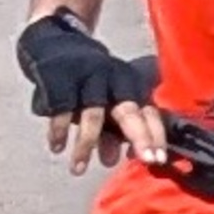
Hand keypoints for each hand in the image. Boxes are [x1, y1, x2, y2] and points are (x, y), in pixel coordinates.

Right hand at [15, 12, 163, 176]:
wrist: (55, 43)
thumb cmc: (89, 82)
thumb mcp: (108, 101)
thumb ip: (116, 129)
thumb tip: (125, 159)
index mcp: (130, 86)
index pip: (149, 112)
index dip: (155, 137)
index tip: (158, 161)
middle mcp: (113, 81)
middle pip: (129, 112)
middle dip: (139, 137)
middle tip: (144, 161)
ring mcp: (87, 79)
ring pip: (92, 116)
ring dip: (86, 146)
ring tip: (78, 170)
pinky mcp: (60, 79)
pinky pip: (62, 111)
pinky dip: (59, 131)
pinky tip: (57, 148)